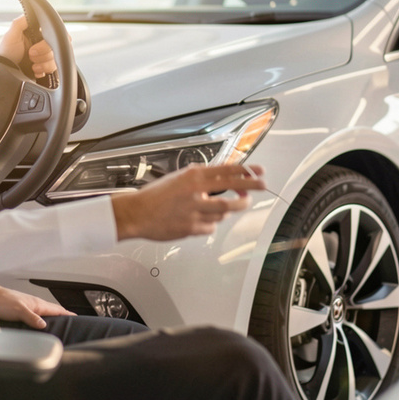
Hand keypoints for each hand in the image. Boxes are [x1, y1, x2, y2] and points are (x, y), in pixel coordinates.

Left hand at [0, 15, 57, 79]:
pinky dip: (44, 70)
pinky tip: (34, 70)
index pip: (54, 31)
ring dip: (44, 64)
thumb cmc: (5, 52)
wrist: (4, 71)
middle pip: (58, 46)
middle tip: (30, 54)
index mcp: (38, 33)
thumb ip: (21, 22)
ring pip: (57, 59)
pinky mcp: (46, 67)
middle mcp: (43, 43)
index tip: (39, 44)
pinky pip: (54, 69)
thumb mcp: (11, 35)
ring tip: (32, 65)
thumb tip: (32, 10)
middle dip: (44, 53)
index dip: (51, 39)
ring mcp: (46, 56)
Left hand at [0, 280, 73, 329]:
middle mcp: (35, 304)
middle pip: (53, 310)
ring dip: (54, 316)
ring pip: (46, 312)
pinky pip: (38, 315)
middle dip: (64, 315)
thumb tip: (44, 325)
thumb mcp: (18, 311)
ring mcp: (29, 307)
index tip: (77, 318)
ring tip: (61, 322)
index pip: (57, 309)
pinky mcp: (22, 310)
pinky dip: (44, 319)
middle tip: (73, 321)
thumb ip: (32, 318)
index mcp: (37, 304)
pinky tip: (42, 323)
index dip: (67, 314)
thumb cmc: (3, 301)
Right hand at [111, 164, 265, 241]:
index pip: (227, 171)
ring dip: (229, 209)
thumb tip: (223, 175)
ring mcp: (194, 212)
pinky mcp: (191, 228)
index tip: (259, 171)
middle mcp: (195, 193)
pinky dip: (211, 223)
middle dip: (250, 190)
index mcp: (192, 177)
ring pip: (224, 212)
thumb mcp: (179, 178)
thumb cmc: (156, 195)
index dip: (247, 171)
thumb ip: (201, 177)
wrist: (137, 213)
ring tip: (231, 205)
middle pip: (232, 193)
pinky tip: (203, 219)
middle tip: (261, 187)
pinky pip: (211, 226)